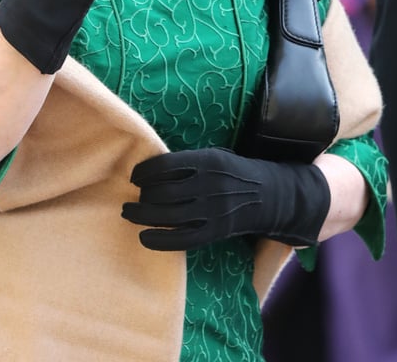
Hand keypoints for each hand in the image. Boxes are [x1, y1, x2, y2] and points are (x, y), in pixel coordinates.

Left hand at [122, 147, 330, 250]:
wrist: (267, 195)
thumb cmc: (232, 172)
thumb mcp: (213, 156)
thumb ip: (186, 162)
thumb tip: (148, 168)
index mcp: (207, 161)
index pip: (165, 166)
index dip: (144, 172)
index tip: (134, 177)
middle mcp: (209, 185)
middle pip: (164, 193)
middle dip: (141, 196)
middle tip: (130, 198)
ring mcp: (213, 211)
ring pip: (169, 215)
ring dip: (143, 216)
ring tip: (129, 213)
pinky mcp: (215, 232)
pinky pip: (183, 239)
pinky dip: (160, 239)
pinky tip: (144, 237)